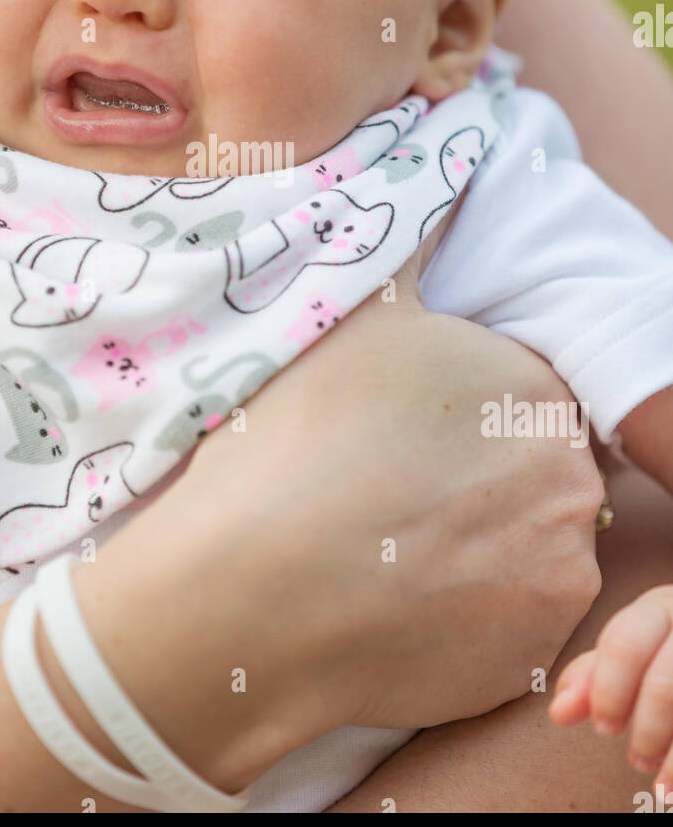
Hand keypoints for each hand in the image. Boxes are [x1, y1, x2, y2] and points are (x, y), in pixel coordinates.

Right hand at [168, 264, 604, 736]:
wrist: (254, 589)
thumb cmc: (299, 439)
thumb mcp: (356, 315)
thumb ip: (417, 243)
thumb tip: (449, 173)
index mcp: (534, 389)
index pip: (519, 400)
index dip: (457, 420)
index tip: (400, 440)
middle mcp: (573, 479)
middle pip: (534, 475)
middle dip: (477, 483)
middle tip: (392, 495)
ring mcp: (559, 573)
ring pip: (530, 550)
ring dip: (479, 551)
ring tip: (390, 550)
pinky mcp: (533, 654)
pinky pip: (513, 626)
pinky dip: (469, 618)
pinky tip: (401, 603)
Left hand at [549, 584, 672, 791]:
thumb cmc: (666, 649)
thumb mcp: (634, 652)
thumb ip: (595, 676)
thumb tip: (559, 710)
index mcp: (659, 608)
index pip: (623, 643)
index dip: (608, 691)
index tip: (603, 727)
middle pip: (662, 682)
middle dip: (645, 727)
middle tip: (636, 757)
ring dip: (670, 750)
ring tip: (660, 775)